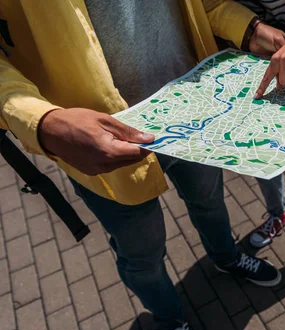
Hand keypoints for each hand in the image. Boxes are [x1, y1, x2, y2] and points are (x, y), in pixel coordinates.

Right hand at [38, 108, 153, 175]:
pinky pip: (110, 166)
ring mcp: (97, 171)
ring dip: (125, 153)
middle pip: (131, 160)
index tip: (152, 138)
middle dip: (138, 149)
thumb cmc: (77, 120)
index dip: (147, 146)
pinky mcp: (91, 172)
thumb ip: (127, 131)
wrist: (49, 131)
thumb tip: (148, 138)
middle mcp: (104, 165)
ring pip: (121, 164)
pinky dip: (114, 157)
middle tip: (139, 136)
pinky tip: (108, 145)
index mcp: (109, 152)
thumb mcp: (104, 120)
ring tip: (120, 138)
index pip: (137, 153)